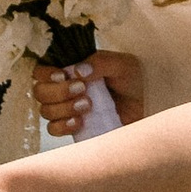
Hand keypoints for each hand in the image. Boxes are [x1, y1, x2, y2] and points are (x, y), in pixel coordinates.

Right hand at [31, 51, 146, 138]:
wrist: (150, 105)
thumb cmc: (137, 80)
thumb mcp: (122, 64)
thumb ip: (100, 62)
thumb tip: (77, 70)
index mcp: (73, 68)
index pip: (42, 70)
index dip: (46, 74)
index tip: (63, 75)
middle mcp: (66, 88)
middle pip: (40, 92)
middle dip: (58, 92)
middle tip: (82, 90)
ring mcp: (69, 109)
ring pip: (46, 111)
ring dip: (63, 109)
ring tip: (88, 106)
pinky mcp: (76, 127)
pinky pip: (54, 129)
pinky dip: (63, 126)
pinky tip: (80, 122)